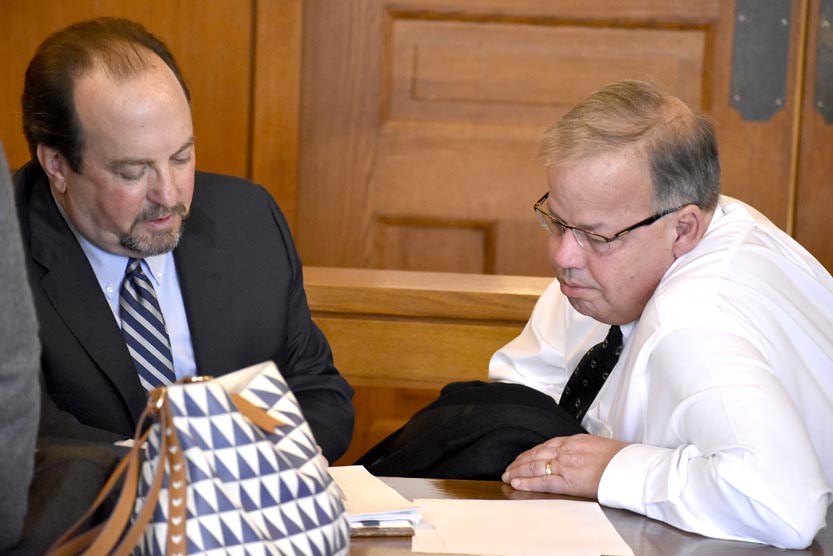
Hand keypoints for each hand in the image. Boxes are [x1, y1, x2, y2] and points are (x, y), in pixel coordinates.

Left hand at [502, 434, 629, 498]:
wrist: (629, 466)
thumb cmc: (620, 458)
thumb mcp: (599, 445)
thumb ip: (584, 449)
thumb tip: (582, 454)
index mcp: (574, 440)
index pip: (547, 445)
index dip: (533, 452)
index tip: (525, 456)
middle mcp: (566, 450)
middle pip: (536, 454)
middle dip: (520, 461)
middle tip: (509, 467)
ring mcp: (565, 464)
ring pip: (534, 466)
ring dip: (518, 470)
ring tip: (508, 475)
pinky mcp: (567, 480)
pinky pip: (542, 481)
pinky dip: (526, 481)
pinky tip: (516, 482)